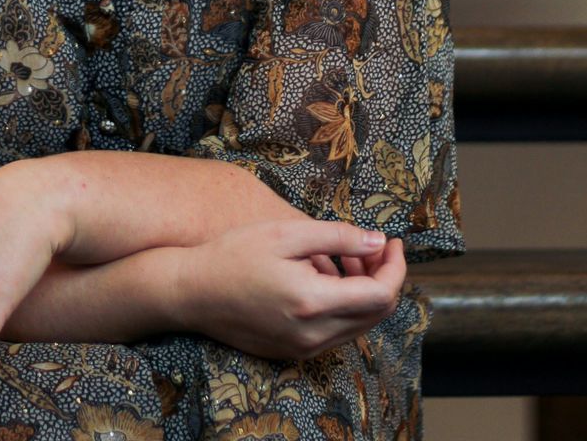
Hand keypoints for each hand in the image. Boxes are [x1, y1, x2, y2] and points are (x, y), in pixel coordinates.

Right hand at [182, 219, 404, 360]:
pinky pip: (335, 331)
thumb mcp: (286, 234)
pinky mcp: (294, 351)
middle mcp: (313, 335)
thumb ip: (338, 237)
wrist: (191, 292)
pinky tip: (323, 276)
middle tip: (370, 246)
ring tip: (343, 256)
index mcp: (313, 303)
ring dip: (362, 290)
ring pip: (358, 324)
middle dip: (382, 277)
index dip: (395, 267)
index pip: (380, 294)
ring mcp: (303, 348)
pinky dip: (342, 305)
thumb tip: (379, 243)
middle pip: (375, 314)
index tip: (392, 241)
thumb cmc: (233, 256)